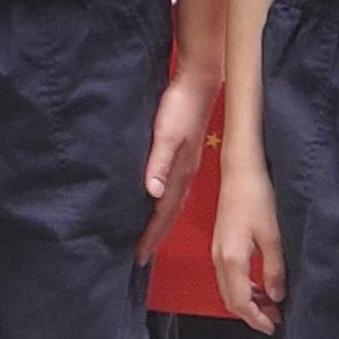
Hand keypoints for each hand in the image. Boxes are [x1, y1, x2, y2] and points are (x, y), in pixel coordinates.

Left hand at [140, 71, 216, 260]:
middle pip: (169, 213)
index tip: (139, 256)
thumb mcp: (165, 133)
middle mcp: (185, 174)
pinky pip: (174, 188)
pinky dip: (165, 202)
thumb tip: (153, 194)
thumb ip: (158, 162)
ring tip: (149, 236)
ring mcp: (187, 165)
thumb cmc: (180, 106)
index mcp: (180, 174)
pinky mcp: (186, 155)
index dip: (151, 235)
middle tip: (141, 256)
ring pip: (173, 203)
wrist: (199, 82)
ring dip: (160, 221)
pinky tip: (159, 201)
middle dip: (155, 236)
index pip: (163, 213)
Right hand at [214, 150, 283, 332]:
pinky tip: (260, 284)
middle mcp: (219, 257)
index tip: (274, 326)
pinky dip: (243, 286)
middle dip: (252, 313)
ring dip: (248, 300)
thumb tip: (276, 295)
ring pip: (229, 288)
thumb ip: (274, 269)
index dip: (256, 319)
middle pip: (231, 299)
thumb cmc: (256, 195)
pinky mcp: (221, 242)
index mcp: (231, 258)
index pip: (240, 301)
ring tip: (271, 304)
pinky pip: (229, 275)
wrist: (241, 168)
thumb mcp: (273, 236)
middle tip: (275, 319)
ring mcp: (218, 249)